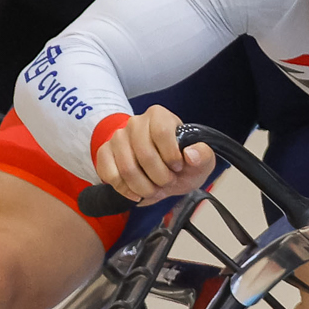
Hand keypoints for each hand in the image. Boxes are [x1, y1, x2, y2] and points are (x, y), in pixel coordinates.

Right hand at [92, 105, 215, 204]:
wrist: (162, 174)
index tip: (177, 168)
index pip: (162, 132)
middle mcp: (136, 122)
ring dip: (143, 187)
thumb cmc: (181, 165)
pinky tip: (135, 192)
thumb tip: (191, 154)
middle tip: (167, 183)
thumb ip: (203, 156)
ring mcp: (118, 137)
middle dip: (159, 178)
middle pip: (145, 154)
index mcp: (159, 116)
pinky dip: (124, 189)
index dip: (171, 156)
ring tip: (153, 190)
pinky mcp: (105, 153)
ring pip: (127, 168)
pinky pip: (109, 174)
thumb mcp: (200, 162)